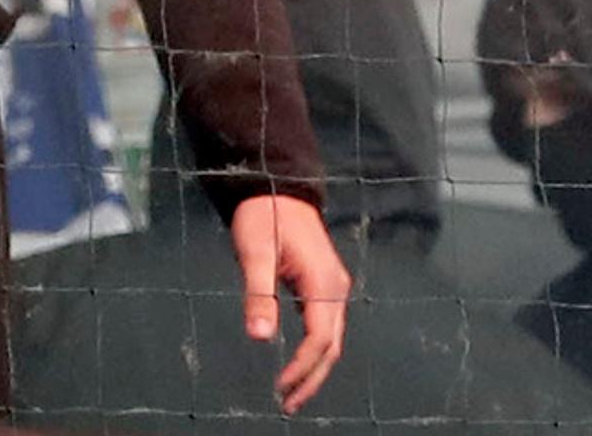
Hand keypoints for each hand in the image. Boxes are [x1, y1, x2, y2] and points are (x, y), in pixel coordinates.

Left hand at [231, 194, 351, 413]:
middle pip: (332, 345)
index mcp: (323, 282)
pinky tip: (299, 363)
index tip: (279, 388)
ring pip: (332, 338)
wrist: (278, 186)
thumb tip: (260, 336)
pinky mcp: (326, 285)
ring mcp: (334, 286)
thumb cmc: (264, 216)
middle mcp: (336, 288)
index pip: (319, 339)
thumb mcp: (255, 252)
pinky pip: (326, 326)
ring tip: (293, 393)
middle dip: (312, 378)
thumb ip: (259, 294)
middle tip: (288, 405)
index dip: (302, 368)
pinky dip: (315, 350)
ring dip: (315, 368)